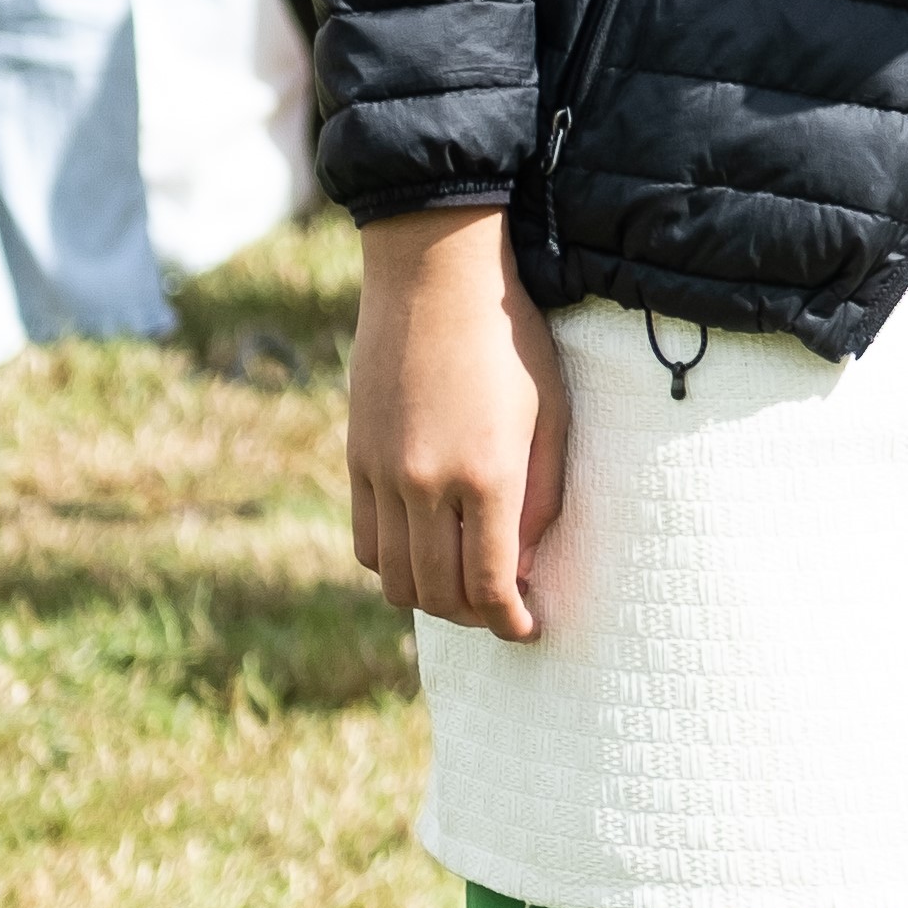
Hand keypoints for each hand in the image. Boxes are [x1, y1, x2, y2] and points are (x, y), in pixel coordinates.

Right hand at [346, 208, 566, 639]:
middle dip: (474, 617)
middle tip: (501, 615)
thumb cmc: (511, 338)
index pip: (490, 582)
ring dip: (430, 599)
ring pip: (395, 577)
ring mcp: (383, 475)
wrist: (434, 278)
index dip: (509, 619)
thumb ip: (542, 492)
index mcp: (488, 475)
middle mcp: (428, 485)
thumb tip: (527, 561)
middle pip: (438, 592)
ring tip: (463, 593)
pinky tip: (422, 556)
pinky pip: (367, 541)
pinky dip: (392, 565)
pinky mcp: (356, 460)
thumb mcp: (551, 412)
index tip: (528, 629)